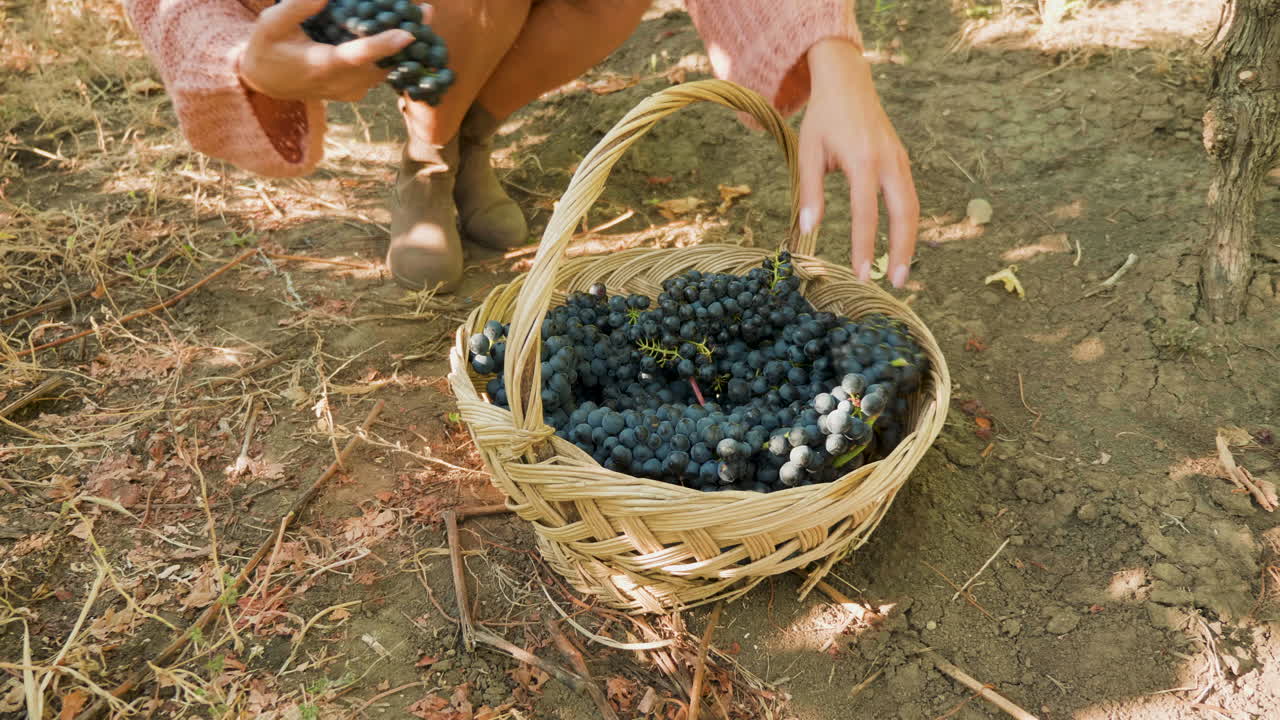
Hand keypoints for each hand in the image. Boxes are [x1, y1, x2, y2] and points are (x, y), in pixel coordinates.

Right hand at [238, 0, 414, 102]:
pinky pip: (381, 74)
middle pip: (383, 62)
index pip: (357, 56)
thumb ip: (297, 7)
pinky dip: (394, 54)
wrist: (266, 83)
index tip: (409, 34)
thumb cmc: (267, 48)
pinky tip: (403, 31)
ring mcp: (351, 91)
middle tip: (427, 11)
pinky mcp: (356, 92)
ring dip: (406, 45)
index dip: (384, 45)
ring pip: (386, 70)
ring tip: (422, 15)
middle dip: (407, 37)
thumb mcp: (271, 23)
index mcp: (321, 66)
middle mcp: (342, 83)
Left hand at [797, 39, 917, 287]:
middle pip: (904, 213)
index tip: (863, 275)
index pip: (865, 212)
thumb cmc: (823, 118)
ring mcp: (900, 159)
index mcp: (862, 159)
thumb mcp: (808, 151)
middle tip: (898, 283)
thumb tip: (808, 231)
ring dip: (910, 240)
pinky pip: (911, 196)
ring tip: (902, 271)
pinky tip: (900, 243)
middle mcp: (888, 160)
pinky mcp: (902, 160)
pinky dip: (909, 222)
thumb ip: (810, 192)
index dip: (864, 246)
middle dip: (903, 250)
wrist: (848, 82)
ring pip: (913, 206)